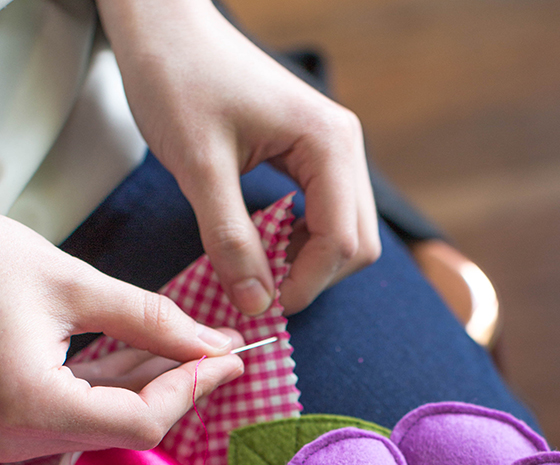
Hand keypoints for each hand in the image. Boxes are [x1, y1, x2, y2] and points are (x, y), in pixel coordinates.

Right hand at [0, 218, 243, 462]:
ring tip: (195, 345)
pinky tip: (150, 354)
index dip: (193, 389)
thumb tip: (209, 343)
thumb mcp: (64, 281)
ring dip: (152, 384)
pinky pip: (77, 409)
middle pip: (128, 426)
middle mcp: (17, 437)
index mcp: (31, 406)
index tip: (232, 357)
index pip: (142, 421)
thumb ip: (146, 317)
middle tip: (224, 350)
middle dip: (181, 385)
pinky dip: (116, 384)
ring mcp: (12, 434)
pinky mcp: (12, 419)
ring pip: (106, 420)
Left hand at [96, 0, 380, 315]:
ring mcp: (334, 151)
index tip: (263, 306)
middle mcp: (344, 147)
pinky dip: (302, 242)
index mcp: (329, 144)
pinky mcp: (316, 156)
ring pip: (347, 234)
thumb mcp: (199, 167)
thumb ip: (230, 239)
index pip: (342, 241)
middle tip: (263, 293)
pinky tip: (266, 244)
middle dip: (314, 278)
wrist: (165, 27)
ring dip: (309, 263)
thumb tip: (257, 304)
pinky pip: (328, 216)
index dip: (306, 284)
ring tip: (260, 269)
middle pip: (357, 243)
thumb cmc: (178, 79)